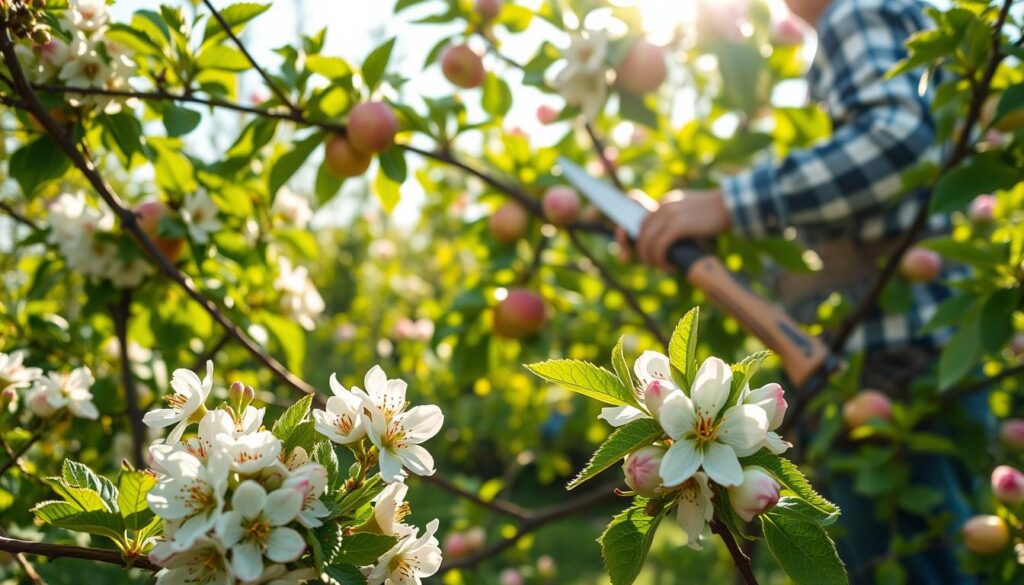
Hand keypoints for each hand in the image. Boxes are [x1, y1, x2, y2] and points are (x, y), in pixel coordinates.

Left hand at [616, 189, 730, 271]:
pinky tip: (670, 266)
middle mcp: (664, 206)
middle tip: (655, 265)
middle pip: (640, 233)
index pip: (641, 222)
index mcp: (665, 202)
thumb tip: (668, 244)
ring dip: (652, 260)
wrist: (732, 205)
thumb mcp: (691, 212)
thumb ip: (677, 221)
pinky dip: (661, 260)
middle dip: (643, 253)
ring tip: (664, 267)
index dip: (635, 240)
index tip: (636, 255)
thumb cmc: (715, 214)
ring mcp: (670, 215)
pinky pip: (660, 247)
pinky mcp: (678, 226)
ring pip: (647, 242)